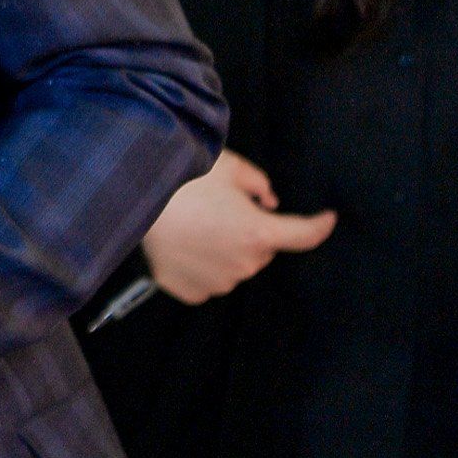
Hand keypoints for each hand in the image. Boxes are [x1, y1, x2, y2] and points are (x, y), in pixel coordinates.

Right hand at [142, 148, 336, 304]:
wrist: (129, 199)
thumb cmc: (181, 179)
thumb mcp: (227, 165)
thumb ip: (257, 182)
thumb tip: (268, 201)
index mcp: (257, 234)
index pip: (304, 235)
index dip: (320, 225)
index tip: (329, 218)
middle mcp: (243, 265)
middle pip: (260, 249)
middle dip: (249, 231)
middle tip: (220, 208)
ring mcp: (216, 283)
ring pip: (233, 266)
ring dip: (224, 249)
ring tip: (193, 224)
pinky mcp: (190, 292)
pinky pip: (206, 280)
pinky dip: (200, 266)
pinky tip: (180, 244)